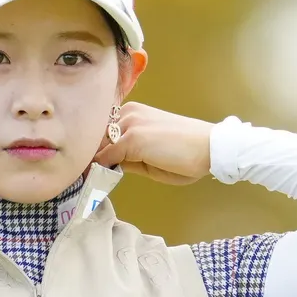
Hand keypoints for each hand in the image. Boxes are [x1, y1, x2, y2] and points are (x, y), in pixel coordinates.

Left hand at [92, 102, 212, 185]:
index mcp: (132, 113)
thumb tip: (107, 166)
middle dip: (91, 158)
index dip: (96, 153)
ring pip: (98, 147)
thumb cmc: (187, 153)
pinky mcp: (131, 139)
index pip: (102, 133)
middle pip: (95, 138)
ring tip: (89, 183)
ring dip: (93, 165)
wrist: (210, 148)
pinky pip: (105, 158)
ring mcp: (129, 124)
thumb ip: (128, 157)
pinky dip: (99, 172)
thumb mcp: (150, 156)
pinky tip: (98, 183)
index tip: (90, 170)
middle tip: (86, 179)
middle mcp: (127, 113)